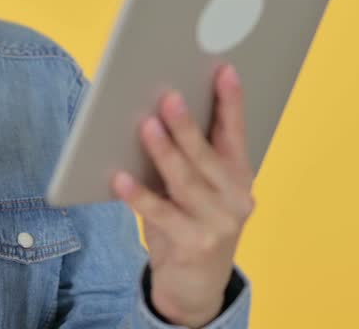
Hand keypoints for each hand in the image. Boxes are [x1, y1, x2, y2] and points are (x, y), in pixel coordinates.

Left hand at [111, 64, 254, 326]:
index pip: (236, 133)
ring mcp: (218, 223)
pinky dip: (139, 195)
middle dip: (187, 125)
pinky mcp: (194, 245)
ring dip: (164, 151)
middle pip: (207, 155)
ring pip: (186, 181)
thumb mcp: (196, 190)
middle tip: (169, 96)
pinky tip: (120, 178)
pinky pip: (162, 214)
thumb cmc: (190, 224)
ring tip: (145, 126)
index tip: (224, 70)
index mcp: (238, 175)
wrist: (196, 288)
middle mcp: (235, 197)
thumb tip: (155, 115)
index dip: (232, 101)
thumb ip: (187, 158)